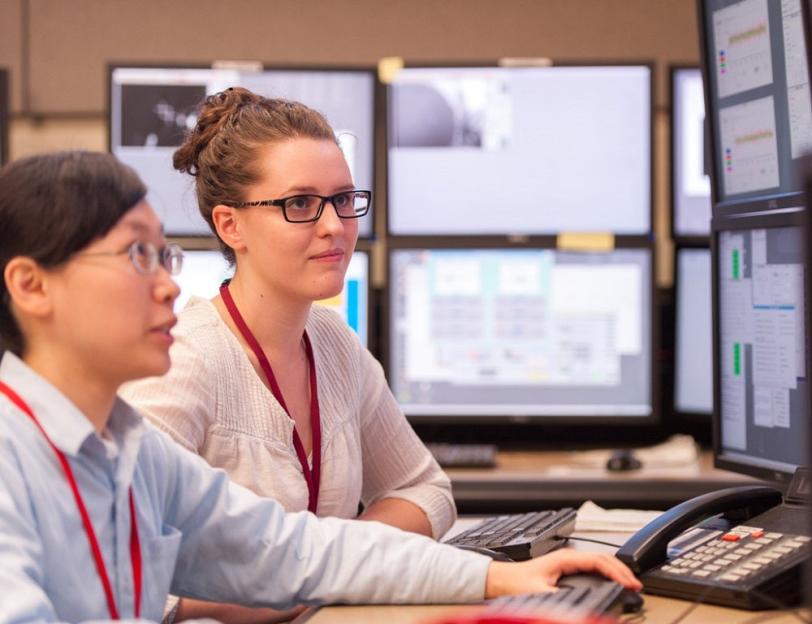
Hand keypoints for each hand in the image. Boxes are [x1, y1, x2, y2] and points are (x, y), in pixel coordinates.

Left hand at [484, 549, 641, 598]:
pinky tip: (611, 581)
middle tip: (636, 585)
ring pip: (598, 562)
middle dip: (621, 570)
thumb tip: (580, 604)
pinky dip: (606, 574)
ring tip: (629, 583)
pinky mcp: (565, 569)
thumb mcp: (539, 594)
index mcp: (564, 559)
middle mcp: (567, 557)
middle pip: (602, 559)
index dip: (617, 572)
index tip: (630, 583)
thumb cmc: (515, 583)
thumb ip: (560, 599)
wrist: (499, 580)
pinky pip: (592, 568)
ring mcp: (566, 561)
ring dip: (615, 571)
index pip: (599, 561)